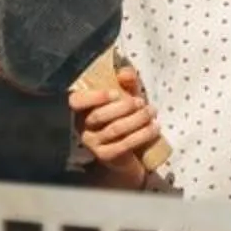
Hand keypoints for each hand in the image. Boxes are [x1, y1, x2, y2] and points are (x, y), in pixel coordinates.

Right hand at [66, 65, 165, 185]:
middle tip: (141, 102)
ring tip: (152, 112)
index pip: (76, 101)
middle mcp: (83, 127)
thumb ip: (127, 81)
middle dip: (123, 107)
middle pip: (99, 116)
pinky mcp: (106, 156)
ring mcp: (93, 144)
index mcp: (83, 109)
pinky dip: (142, 135)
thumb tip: (125, 74)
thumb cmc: (125, 116)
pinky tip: (154, 128)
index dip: (93, 97)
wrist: (129, 150)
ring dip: (137, 119)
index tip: (115, 93)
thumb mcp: (127, 95)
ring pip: (114, 129)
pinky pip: (124, 145)